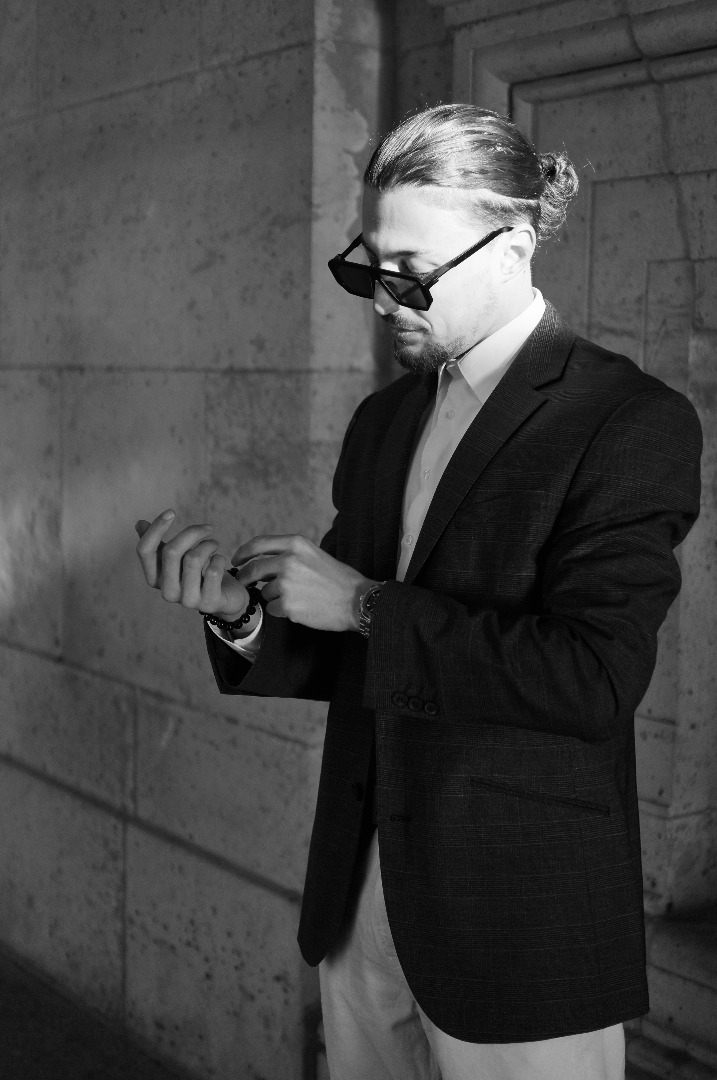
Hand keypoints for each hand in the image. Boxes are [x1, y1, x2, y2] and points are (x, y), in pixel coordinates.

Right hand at [135, 510, 249, 619]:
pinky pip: (213, 572)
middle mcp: (167, 591)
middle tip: (208, 528)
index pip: (145, 550)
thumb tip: (139, 523)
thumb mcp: (177, 559)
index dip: (156, 528)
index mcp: (154, 578)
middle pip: (171, 551)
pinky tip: (220, 560)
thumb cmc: (198, 575)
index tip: (171, 511)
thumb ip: (158, 544)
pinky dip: (219, 559)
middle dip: (191, 532)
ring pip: (193, 559)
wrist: (225, 599)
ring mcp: (187, 600)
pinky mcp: (209, 603)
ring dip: (208, 545)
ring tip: (215, 544)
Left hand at [231, 534, 375, 631]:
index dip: (243, 552)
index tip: (236, 560)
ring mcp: (286, 583)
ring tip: (297, 598)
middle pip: (254, 568)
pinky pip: (273, 608)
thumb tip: (263, 561)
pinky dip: (281, 610)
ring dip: (273, 596)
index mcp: (296, 544)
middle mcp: (288, 561)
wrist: (356, 600)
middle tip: (243, 583)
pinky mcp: (287, 605)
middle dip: (245, 577)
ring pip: (264, 591)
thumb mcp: (314, 554)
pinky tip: (300, 608)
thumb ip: (289, 553)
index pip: (258, 544)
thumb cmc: (338, 578)